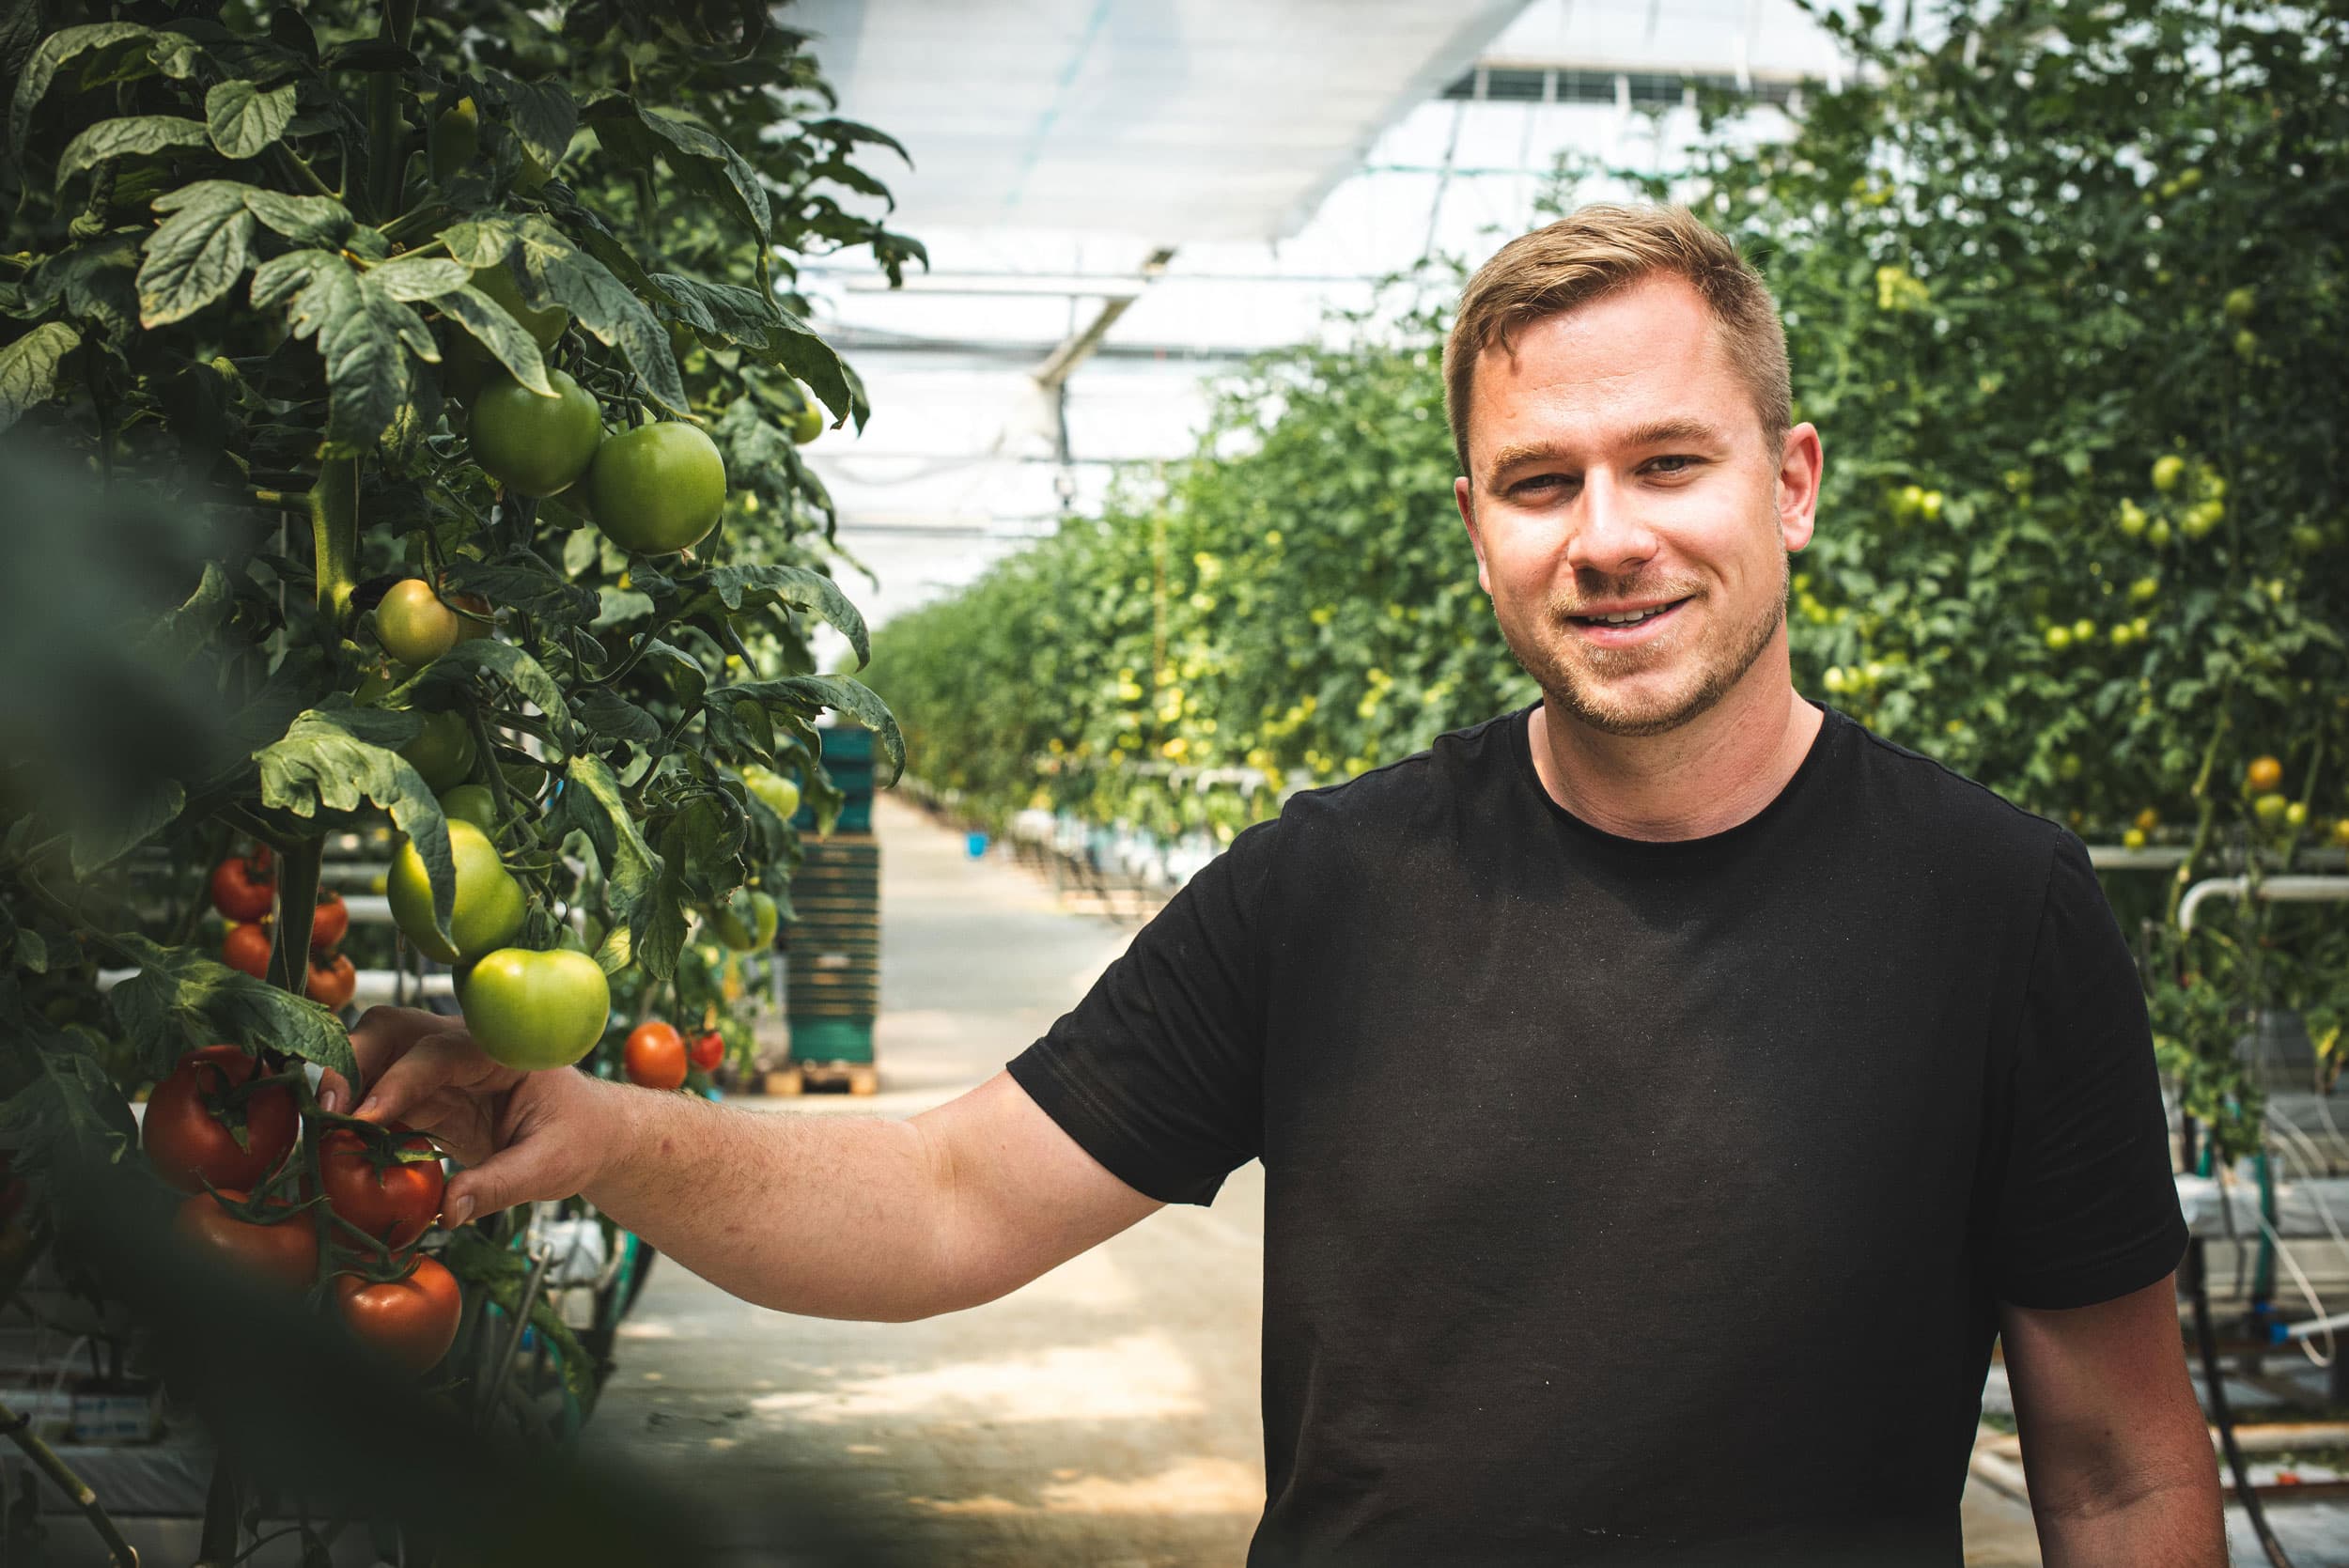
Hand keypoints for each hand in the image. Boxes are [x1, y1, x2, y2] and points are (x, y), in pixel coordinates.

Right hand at [319, 1006, 609, 1226]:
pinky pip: (377, 1094)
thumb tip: (450, 1210)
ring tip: (323, 1127)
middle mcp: (462, 1048)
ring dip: (345, 1082)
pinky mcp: (424, 1098)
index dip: (397, 1081)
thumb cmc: (577, 1139)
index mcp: (500, 1052)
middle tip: (328, 1110)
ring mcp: (438, 1070)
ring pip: (376, 1054)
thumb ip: (501, 1185)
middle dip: (353, 1060)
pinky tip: (340, 1143)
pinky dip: (354, 1112)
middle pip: (393, 1030)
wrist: (587, 1135)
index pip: (437, 1053)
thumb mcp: (551, 1166)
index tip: (364, 1116)